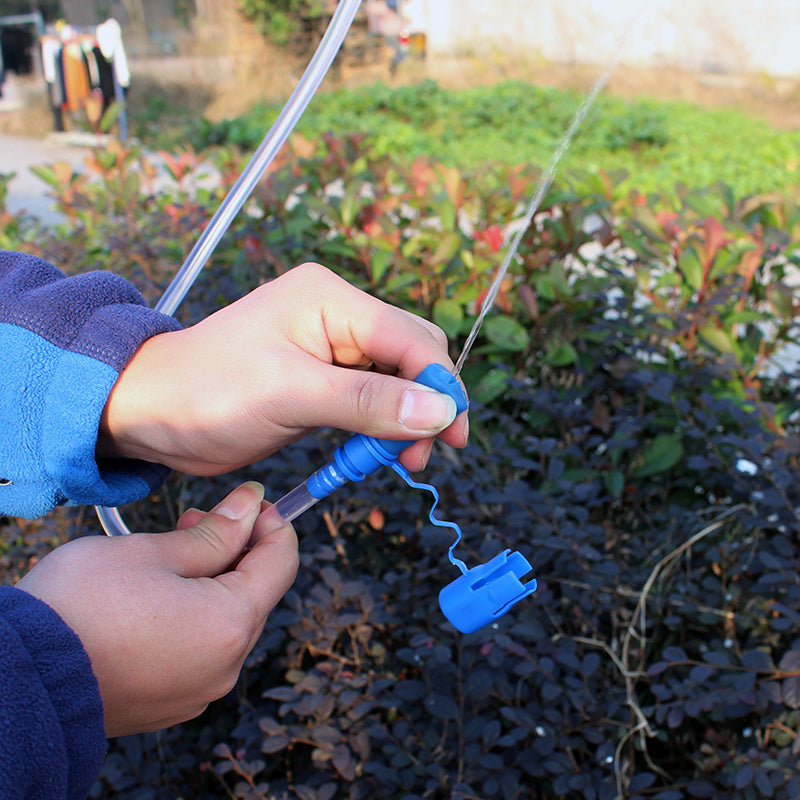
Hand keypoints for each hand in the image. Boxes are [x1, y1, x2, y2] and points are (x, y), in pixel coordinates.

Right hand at [16, 482, 297, 736]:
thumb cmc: (82, 606)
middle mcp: (226, 665)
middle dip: (237, 549)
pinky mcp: (174, 702)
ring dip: (214, 582)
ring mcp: (200, 690)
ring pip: (229, 621)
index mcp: (230, 623)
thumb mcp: (153, 552)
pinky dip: (195, 617)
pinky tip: (159, 598)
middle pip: (257, 592)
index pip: (281, 562)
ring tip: (171, 554)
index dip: (272, 524)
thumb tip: (252, 506)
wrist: (21, 681)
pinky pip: (203, 650)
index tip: (250, 500)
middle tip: (195, 520)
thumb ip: (214, 532)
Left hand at [98, 263, 468, 474]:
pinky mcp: (324, 381)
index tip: (450, 435)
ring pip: (397, 382)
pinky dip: (381, 429)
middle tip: (423, 455)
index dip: (438, 386)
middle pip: (412, 356)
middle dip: (425, 405)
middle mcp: (337, 317)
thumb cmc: (207, 391)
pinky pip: (372, 401)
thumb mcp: (290, 393)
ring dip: (406, 421)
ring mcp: (331, 349)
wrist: (153, 413)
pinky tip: (376, 453)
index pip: (409, 338)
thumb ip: (367, 401)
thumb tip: (438, 410)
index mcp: (329, 300)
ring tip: (401, 462)